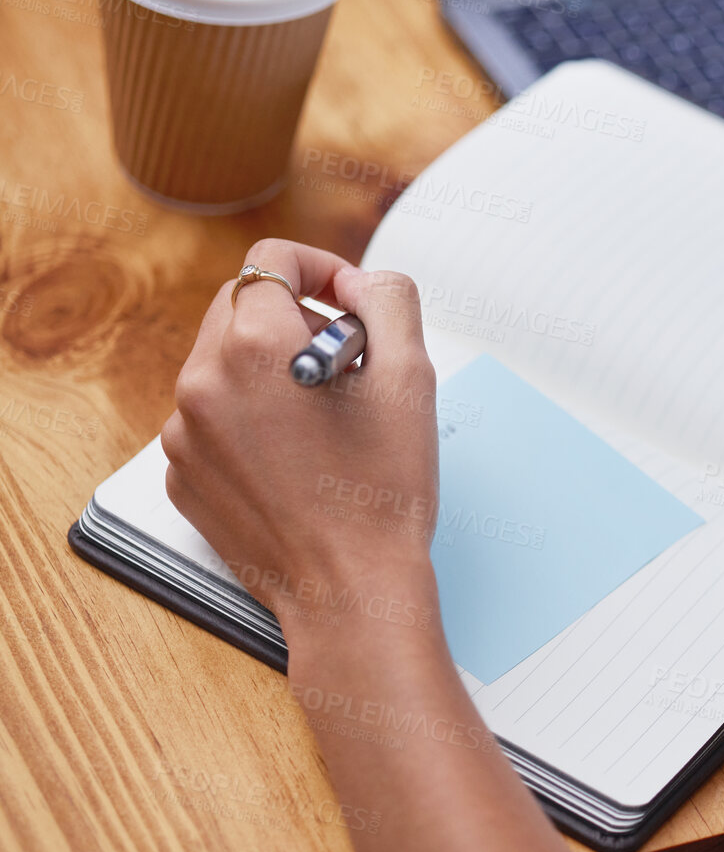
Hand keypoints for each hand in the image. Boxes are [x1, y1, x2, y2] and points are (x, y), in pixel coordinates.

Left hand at [160, 239, 441, 644]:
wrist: (350, 591)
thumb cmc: (382, 492)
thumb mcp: (410, 378)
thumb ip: (388, 300)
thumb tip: (359, 283)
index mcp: (253, 347)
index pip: (270, 261)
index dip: (321, 269)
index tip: (352, 304)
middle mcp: (202, 383)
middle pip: (241, 306)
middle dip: (296, 317)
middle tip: (350, 363)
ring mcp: (183, 434)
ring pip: (225, 363)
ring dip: (273, 369)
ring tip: (328, 418)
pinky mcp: (183, 476)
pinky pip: (212, 418)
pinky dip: (252, 419)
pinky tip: (300, 456)